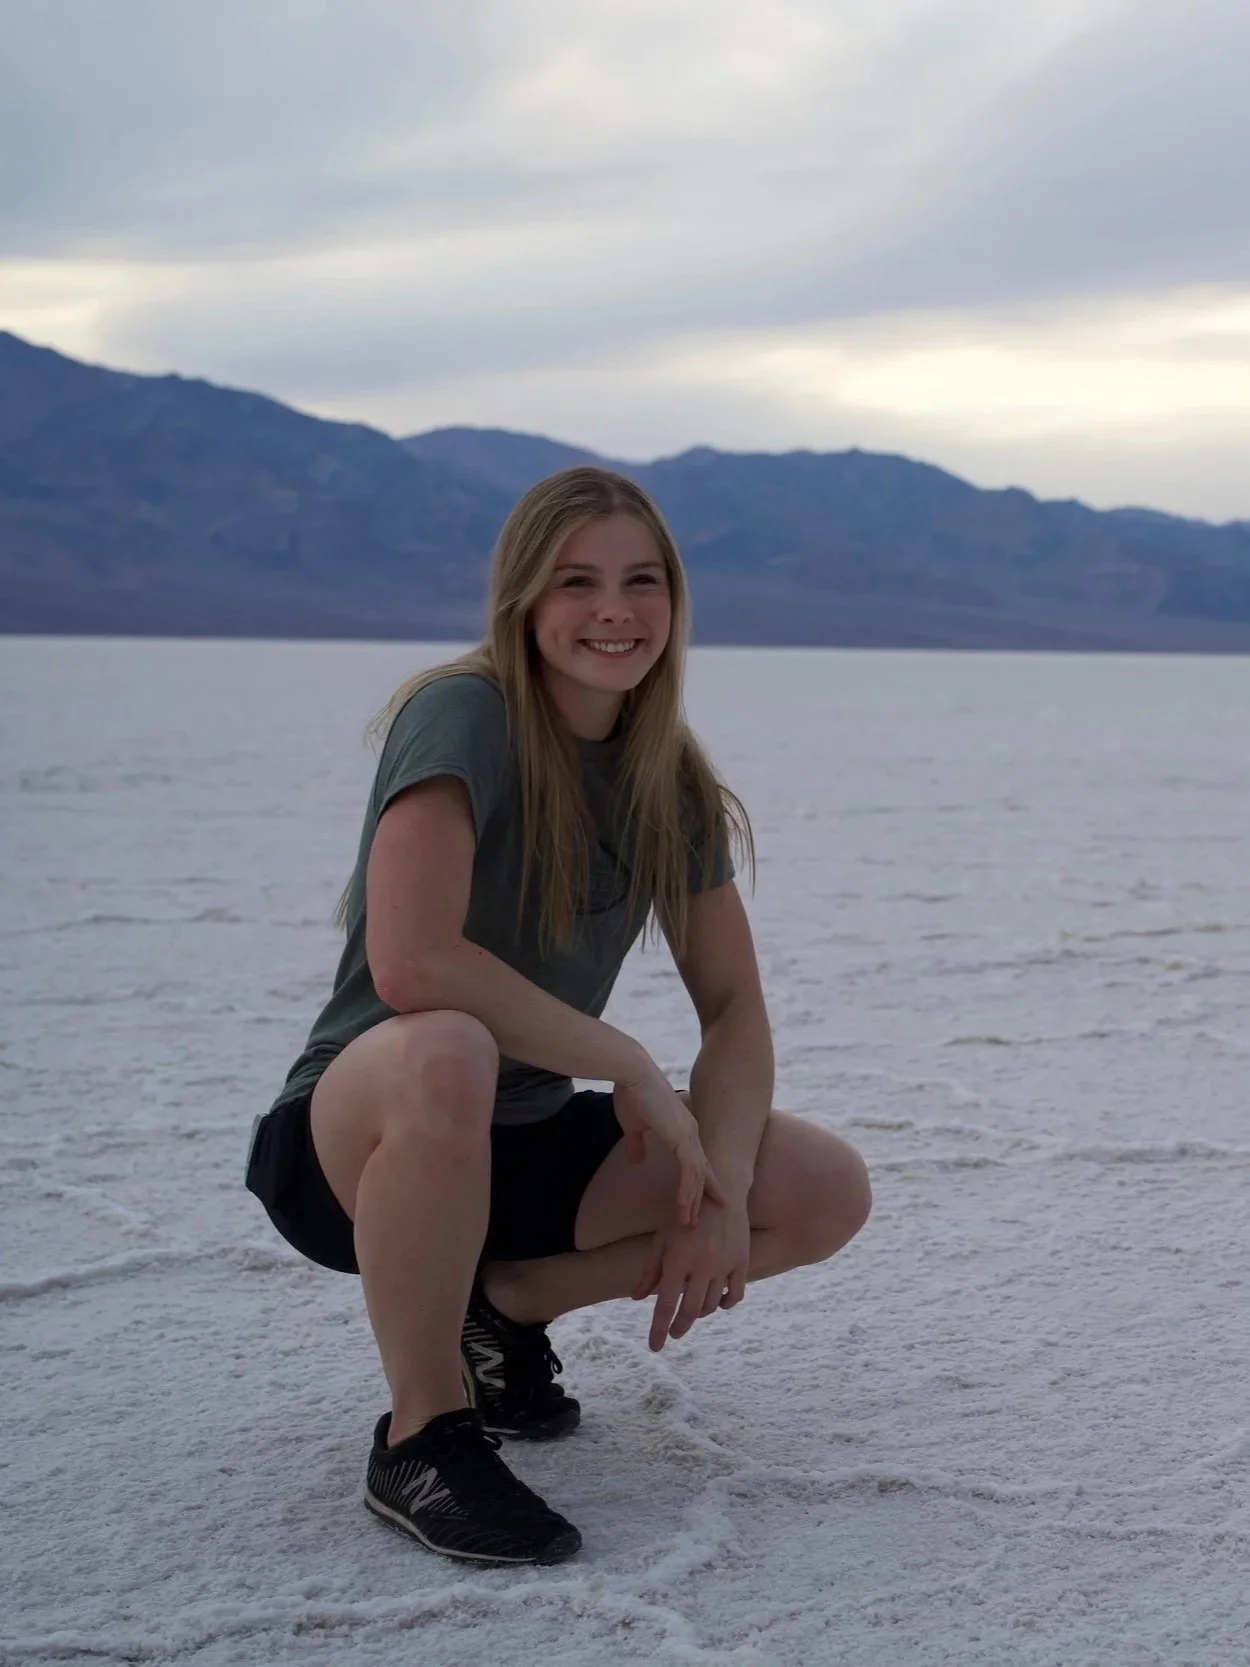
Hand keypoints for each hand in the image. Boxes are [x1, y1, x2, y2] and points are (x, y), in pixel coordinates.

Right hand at [614, 1060, 726, 1226]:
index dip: (698, 1182)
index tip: (699, 1201)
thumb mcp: (633, 1126)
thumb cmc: (631, 1094)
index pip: (695, 1161)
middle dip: (701, 1197)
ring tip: (687, 1223)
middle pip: (701, 1172)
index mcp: (681, 1129)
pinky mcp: (680, 1137)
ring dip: (692, 1201)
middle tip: (697, 1221)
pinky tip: (683, 1206)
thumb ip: (637, 1144)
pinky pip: (689, 1171)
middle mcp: (690, 1133)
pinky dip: (688, 1190)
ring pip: (697, 1176)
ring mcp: (687, 1135)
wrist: (631, 1072)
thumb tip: (636, 1159)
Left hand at [633, 1196, 750, 1351]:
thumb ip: (650, 1271)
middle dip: (679, 1327)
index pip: (665, 1304)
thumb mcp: (662, 1239)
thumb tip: (636, 1299)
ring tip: (691, 1312)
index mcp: (677, 1260)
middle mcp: (701, 1266)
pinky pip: (734, 1295)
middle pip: (690, 1311)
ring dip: (700, 1314)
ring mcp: (724, 1265)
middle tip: (674, 1333)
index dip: (659, 1329)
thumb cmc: (685, 1215)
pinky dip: (725, 1305)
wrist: (722, 1191)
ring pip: (711, 1306)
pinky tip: (716, 1303)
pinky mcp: (741, 1262)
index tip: (655, 1347)